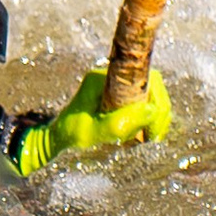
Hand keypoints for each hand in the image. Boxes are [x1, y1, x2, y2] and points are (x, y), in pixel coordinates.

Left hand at [13, 66, 171, 174]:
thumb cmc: (71, 134)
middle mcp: (112, 78)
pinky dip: (151, 123)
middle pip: (153, 86)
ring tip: (147, 138)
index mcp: (102, 79)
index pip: (143, 76)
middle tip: (152, 137)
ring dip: (155, 119)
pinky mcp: (123, 99)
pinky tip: (144, 138)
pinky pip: (148, 106)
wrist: (57, 137)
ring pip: (153, 98)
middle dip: (158, 113)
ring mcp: (119, 88)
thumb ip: (119, 122)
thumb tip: (151, 110)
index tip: (155, 121)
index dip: (157, 98)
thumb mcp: (93, 132)